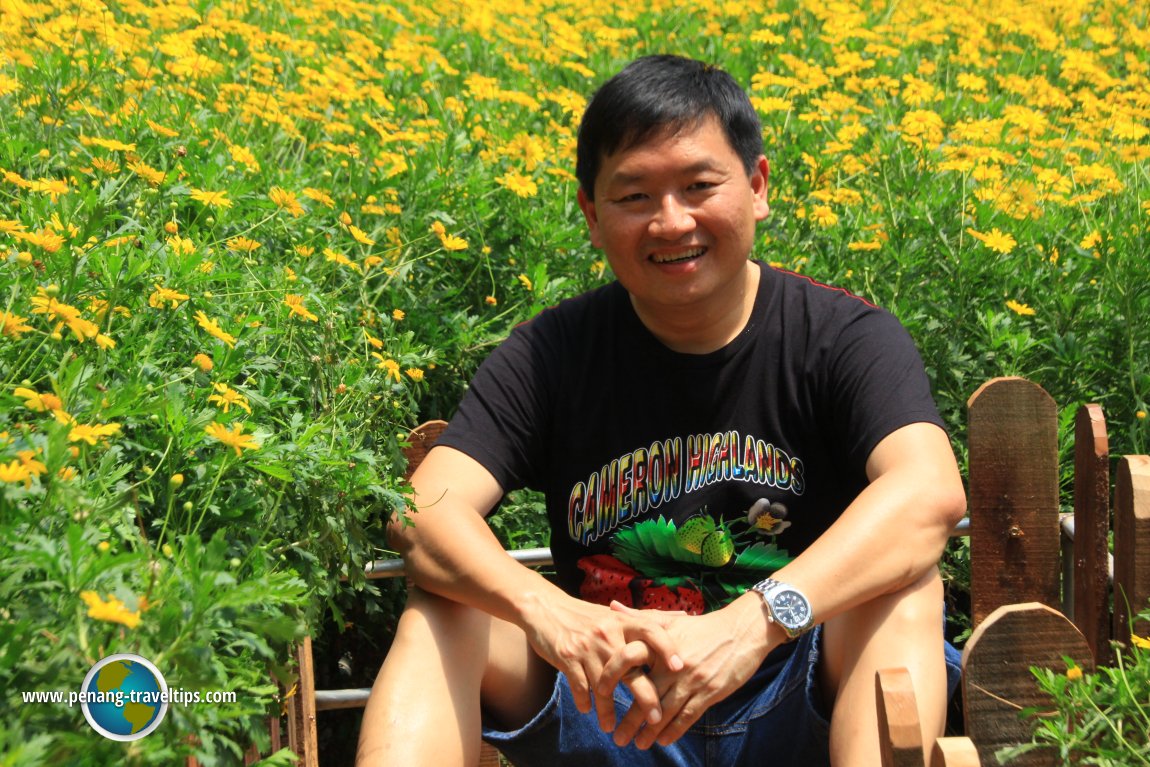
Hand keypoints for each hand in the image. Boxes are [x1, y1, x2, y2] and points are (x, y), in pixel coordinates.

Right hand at [518, 593, 683, 732]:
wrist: (546, 609)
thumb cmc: (587, 616)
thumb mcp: (616, 614)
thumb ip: (649, 618)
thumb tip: (683, 614)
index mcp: (622, 622)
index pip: (651, 630)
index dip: (667, 647)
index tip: (679, 668)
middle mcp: (607, 633)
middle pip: (631, 668)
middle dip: (645, 696)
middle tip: (655, 719)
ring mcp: (587, 647)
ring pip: (603, 686)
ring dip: (608, 710)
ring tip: (612, 727)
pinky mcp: (567, 658)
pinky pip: (580, 687)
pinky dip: (585, 702)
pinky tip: (588, 711)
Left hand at [600, 595, 778, 748]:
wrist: (743, 630)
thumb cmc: (704, 626)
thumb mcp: (670, 621)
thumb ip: (639, 617)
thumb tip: (613, 606)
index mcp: (660, 644)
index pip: (629, 659)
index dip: (612, 676)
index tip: (599, 693)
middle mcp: (673, 663)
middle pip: (645, 694)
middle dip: (630, 719)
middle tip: (617, 737)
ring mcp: (692, 679)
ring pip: (665, 710)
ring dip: (650, 731)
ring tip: (638, 744)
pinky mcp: (710, 692)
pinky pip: (688, 715)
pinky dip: (675, 730)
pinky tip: (663, 741)